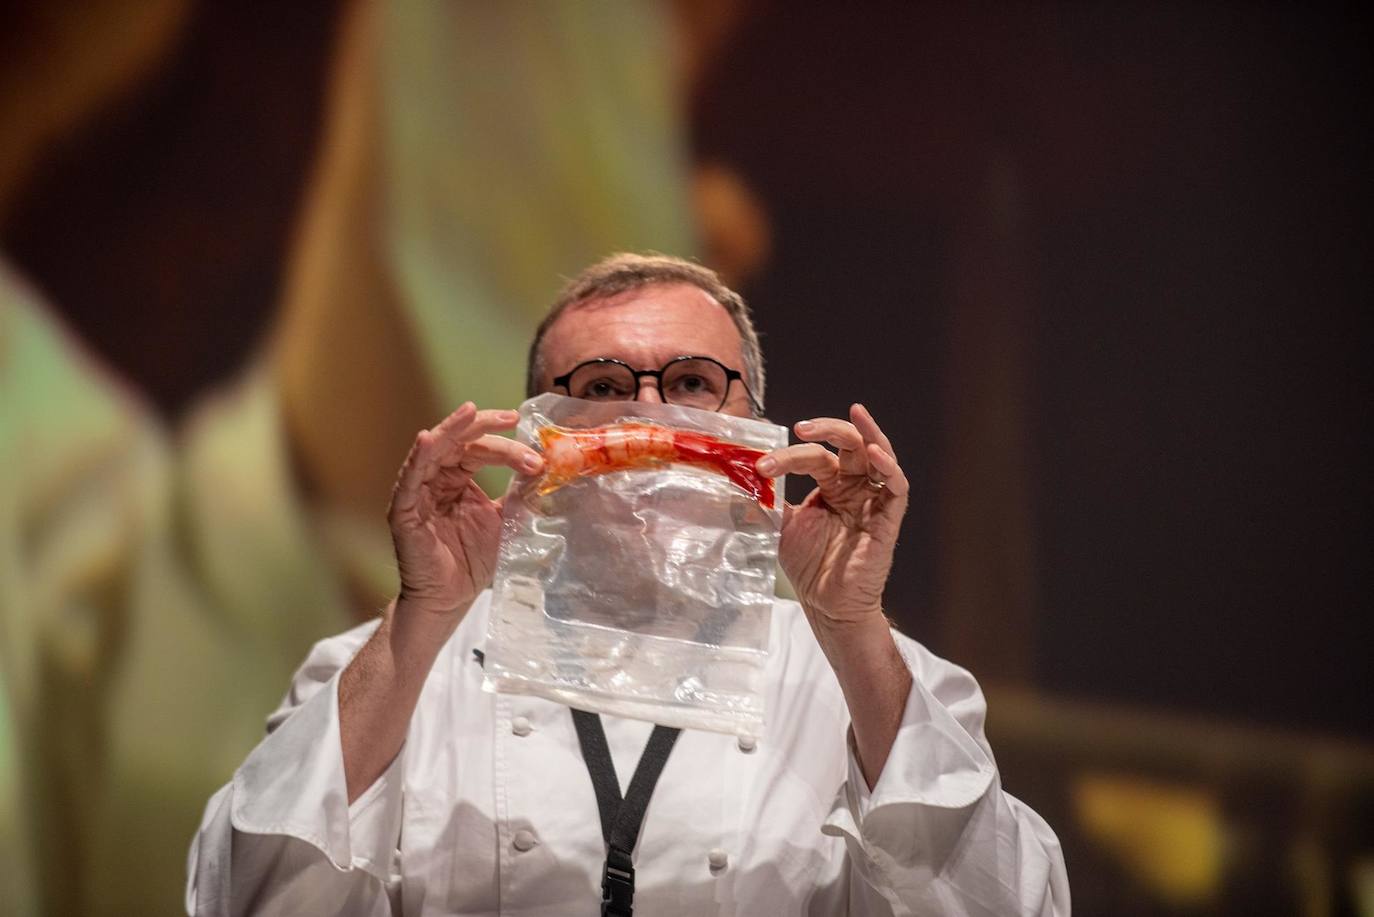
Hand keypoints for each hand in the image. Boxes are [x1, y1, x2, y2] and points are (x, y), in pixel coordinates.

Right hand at [387, 403, 543, 618]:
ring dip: (452, 429)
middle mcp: (436, 478)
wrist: (450, 598)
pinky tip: (427, 439)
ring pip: (433, 450)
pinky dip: (418, 457)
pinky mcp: (403, 510)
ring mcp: (417, 492)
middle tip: (511, 418)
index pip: (480, 450)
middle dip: (485, 427)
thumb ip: (519, 497)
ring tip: (470, 411)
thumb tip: (550, 474)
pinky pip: (408, 479)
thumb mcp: (504, 521)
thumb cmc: (472, 560)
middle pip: (459, 441)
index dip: (508, 448)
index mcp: (458, 478)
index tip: (538, 458)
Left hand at [758, 403, 909, 629]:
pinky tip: (875, 455)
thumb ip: (768, 502)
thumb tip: (738, 478)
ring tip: (855, 413)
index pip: (814, 457)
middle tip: (801, 428)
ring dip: (868, 433)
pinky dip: (889, 468)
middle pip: (849, 444)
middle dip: (828, 429)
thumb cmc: (810, 566)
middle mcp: (854, 487)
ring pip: (879, 454)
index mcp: (831, 485)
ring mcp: (873, 500)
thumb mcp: (782, 526)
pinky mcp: (888, 518)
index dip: (788, 457)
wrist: (827, 604)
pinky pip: (897, 487)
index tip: (762, 466)